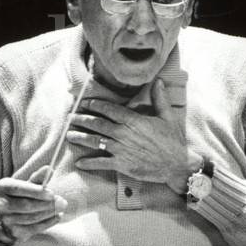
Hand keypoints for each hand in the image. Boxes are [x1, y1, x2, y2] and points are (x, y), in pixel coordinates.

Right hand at [0, 166, 67, 244]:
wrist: (8, 219)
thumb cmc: (21, 196)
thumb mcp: (27, 185)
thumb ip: (38, 178)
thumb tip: (49, 169)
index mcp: (3, 187)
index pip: (17, 188)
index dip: (35, 191)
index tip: (52, 193)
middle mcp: (1, 204)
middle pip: (25, 205)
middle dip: (46, 204)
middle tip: (62, 202)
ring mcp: (6, 220)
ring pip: (32, 217)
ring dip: (49, 213)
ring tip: (61, 208)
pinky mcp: (14, 232)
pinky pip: (34, 228)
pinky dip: (49, 222)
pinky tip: (58, 216)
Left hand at [66, 79, 201, 193]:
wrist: (176, 165)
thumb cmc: (172, 140)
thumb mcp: (168, 117)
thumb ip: (160, 98)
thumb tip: (158, 80)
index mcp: (134, 120)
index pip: (109, 110)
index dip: (95, 105)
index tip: (85, 103)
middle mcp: (124, 134)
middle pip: (98, 124)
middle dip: (82, 120)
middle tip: (71, 117)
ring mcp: (121, 149)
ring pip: (95, 142)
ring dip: (80, 138)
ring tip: (69, 135)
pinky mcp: (122, 165)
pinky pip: (101, 163)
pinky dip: (89, 163)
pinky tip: (80, 163)